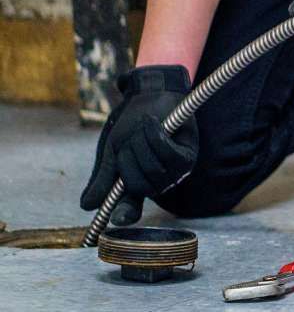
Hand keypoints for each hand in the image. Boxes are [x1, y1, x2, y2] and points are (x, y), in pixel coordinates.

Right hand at [80, 65, 198, 224]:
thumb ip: (106, 176)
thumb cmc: (131, 123)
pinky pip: (169, 156)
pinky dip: (156, 137)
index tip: (116, 219)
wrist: (150, 93)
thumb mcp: (114, 149)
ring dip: (142, 144)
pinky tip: (153, 124)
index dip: (125, 214)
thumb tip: (87, 206)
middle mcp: (156, 184)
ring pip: (153, 170)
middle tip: (129, 136)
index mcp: (136, 185)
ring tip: (143, 125)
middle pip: (138, 185)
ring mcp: (174, 173)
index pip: (130, 207)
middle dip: (128, 157)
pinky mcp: (187, 157)